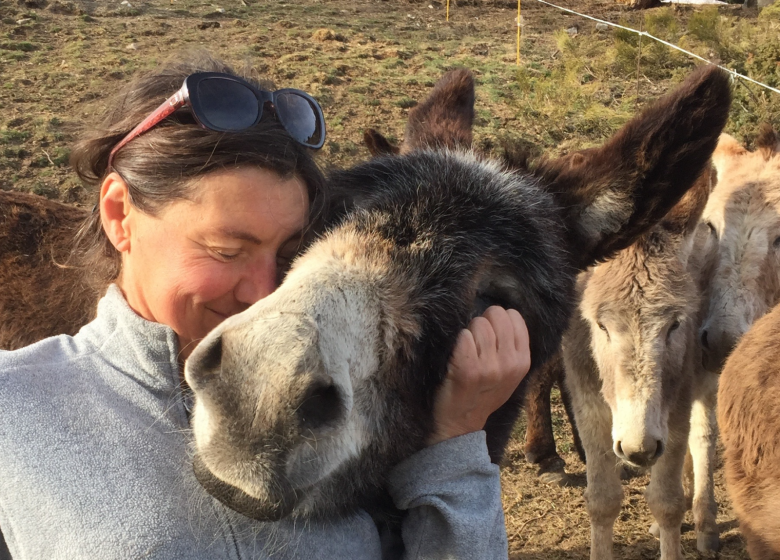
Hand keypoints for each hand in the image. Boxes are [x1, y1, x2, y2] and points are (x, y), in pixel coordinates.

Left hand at [428, 306, 530, 445]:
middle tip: (476, 343)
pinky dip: (456, 342)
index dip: (498, 320)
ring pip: (478, 323)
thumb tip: (503, 312)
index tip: (491, 335)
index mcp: (523, 361)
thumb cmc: (483, 393)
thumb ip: (512, 346)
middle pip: (496, 314)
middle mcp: (509, 363)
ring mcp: (488, 366)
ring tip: (466, 352)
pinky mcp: (466, 368)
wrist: (460, 423)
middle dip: (483, 322)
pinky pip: (462, 336)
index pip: (514, 316)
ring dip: (468, 332)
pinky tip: (456, 357)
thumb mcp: (510, 374)